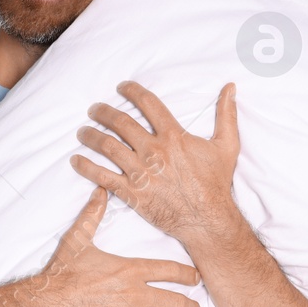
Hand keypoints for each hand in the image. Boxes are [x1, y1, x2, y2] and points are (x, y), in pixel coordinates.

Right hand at [26, 184, 203, 306]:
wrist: (43, 306)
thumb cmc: (60, 274)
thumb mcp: (77, 240)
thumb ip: (92, 215)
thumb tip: (100, 191)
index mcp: (131, 270)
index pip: (172, 271)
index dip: (189, 276)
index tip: (197, 280)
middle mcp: (136, 294)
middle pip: (178, 301)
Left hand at [69, 79, 239, 245]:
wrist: (207, 219)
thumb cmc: (216, 184)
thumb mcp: (227, 145)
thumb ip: (227, 115)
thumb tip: (231, 88)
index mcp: (173, 136)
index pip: (148, 104)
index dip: (132, 91)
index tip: (122, 87)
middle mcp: (154, 150)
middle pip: (121, 122)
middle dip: (104, 112)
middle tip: (95, 110)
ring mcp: (141, 172)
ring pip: (108, 146)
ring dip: (90, 136)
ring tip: (82, 132)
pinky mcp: (132, 193)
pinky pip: (103, 177)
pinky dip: (87, 167)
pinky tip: (76, 160)